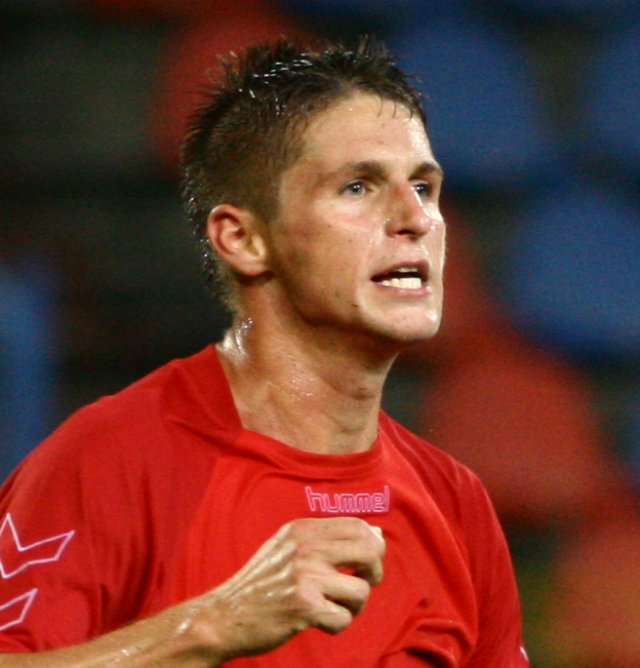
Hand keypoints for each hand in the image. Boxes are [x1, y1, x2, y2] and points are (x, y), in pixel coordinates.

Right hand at [186, 517, 385, 661]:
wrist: (224, 615)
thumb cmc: (262, 583)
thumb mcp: (288, 546)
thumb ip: (328, 537)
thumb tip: (377, 533)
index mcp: (302, 529)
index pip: (359, 526)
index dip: (373, 545)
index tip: (366, 563)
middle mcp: (305, 547)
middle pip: (369, 551)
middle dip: (374, 572)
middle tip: (361, 584)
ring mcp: (305, 576)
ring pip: (361, 590)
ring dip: (354, 606)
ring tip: (334, 608)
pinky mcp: (303, 607)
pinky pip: (343, 619)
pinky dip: (336, 626)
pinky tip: (318, 622)